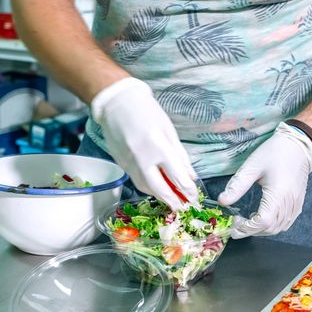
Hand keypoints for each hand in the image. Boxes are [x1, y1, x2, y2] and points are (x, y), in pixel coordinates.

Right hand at [91, 77, 197, 209]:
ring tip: (172, 200)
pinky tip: (157, 187)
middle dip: (174, 202)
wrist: (116, 104)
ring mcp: (130, 163)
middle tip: (183, 208)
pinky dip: (149, 187)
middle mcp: (143, 159)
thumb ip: (180, 156)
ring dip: (160, 197)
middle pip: (160, 189)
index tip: (194, 197)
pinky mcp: (121, 164)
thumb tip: (190, 177)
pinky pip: (137, 181)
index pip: (177, 177)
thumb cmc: (146, 112)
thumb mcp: (169, 131)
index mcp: (159, 147)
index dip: (188, 190)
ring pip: (147, 188)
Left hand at [217, 122, 311, 238]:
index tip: (233, 225)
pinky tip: (262, 217)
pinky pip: (286, 222)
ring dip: (261, 229)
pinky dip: (273, 225)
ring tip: (247, 221)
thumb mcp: (252, 166)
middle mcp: (289, 203)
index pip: (262, 222)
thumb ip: (237, 186)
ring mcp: (296, 204)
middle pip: (270, 229)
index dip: (246, 228)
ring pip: (278, 228)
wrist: (298, 145)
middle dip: (251, 230)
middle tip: (236, 224)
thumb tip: (221, 201)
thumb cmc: (275, 152)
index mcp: (278, 194)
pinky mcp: (298, 203)